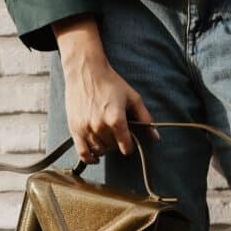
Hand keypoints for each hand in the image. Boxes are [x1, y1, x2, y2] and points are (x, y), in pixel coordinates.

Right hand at [61, 49, 159, 163]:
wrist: (85, 71)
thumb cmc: (110, 83)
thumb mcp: (133, 98)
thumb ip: (145, 118)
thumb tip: (155, 137)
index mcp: (116, 119)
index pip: (126, 146)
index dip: (130, 146)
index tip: (129, 142)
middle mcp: (100, 126)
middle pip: (113, 148)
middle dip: (117, 144)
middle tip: (116, 133)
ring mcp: (86, 129)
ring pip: (99, 150)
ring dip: (105, 148)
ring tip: (106, 137)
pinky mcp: (74, 129)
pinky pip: (82, 153)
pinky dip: (89, 158)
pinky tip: (95, 157)